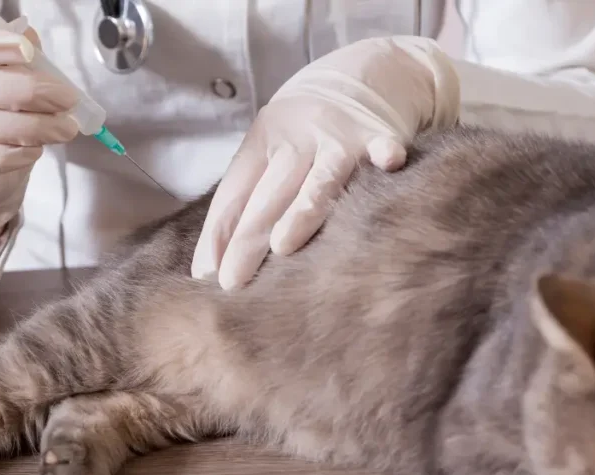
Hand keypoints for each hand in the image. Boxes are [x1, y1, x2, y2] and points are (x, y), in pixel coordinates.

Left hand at [190, 36, 459, 289]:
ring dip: (302, 210)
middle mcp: (296, 138)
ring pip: (318, 179)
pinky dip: (385, 152)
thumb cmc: (310, 131)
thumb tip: (211, 268)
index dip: (219, 234)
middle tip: (233, 283)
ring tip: (283, 245)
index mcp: (263, 142)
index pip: (235, 194)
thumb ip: (249, 200)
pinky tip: (389, 160)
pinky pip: (381, 145)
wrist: (367, 72)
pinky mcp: (377, 133)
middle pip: (269, 194)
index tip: (206, 277)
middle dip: (249, 240)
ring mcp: (337, 137)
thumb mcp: (273, 150)